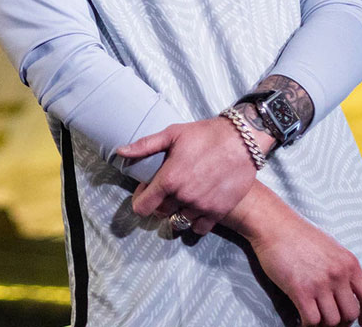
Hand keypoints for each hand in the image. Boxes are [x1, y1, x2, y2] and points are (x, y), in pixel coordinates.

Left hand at [115, 116, 266, 233]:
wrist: (242, 140)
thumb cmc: (205, 134)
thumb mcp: (173, 133)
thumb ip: (145, 146)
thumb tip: (120, 152)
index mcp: (169, 178)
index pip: (143, 206)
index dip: (140, 200)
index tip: (146, 192)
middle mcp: (183, 196)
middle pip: (161, 213)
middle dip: (160, 202)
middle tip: (169, 187)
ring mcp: (201, 206)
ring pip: (180, 220)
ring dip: (179, 210)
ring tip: (185, 194)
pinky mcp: (218, 212)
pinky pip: (199, 228)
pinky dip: (197, 220)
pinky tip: (199, 205)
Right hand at [224, 183, 361, 326]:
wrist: (274, 224)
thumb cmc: (299, 234)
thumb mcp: (331, 247)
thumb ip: (342, 268)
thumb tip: (347, 294)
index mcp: (348, 262)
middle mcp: (338, 273)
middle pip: (351, 314)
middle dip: (341, 321)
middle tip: (330, 317)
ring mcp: (320, 283)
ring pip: (332, 321)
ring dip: (323, 323)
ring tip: (314, 314)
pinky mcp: (301, 290)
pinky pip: (312, 321)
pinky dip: (307, 324)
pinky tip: (301, 317)